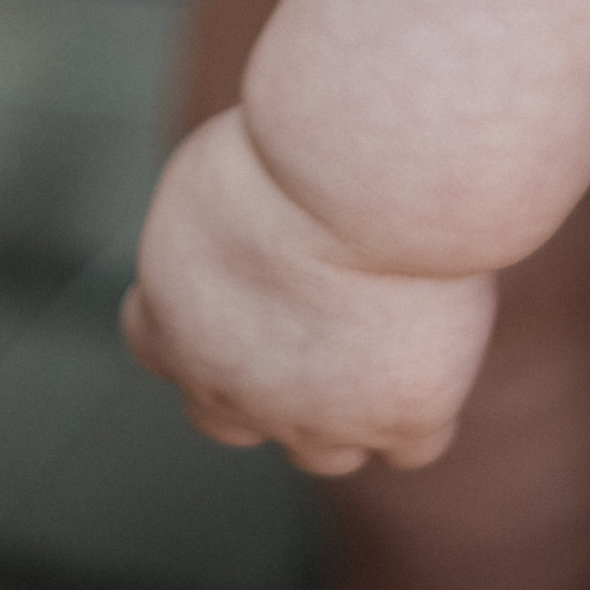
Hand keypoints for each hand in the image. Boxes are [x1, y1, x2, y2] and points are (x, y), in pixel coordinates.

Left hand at [123, 107, 496, 477]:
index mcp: (169, 314)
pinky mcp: (399, 418)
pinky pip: (412, 444)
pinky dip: (421, 402)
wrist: (361, 171)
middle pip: (228, 420)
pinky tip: (433, 340)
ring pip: (324, 452)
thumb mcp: (216, 172)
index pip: (156, 346)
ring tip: (382, 325)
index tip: (241, 278)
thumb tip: (245, 247)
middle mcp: (229, 387)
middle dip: (264, 380)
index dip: (198, 321)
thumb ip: (216, 235)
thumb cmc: (295, 137)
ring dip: (345, 405)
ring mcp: (316, 418)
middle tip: (316, 307)